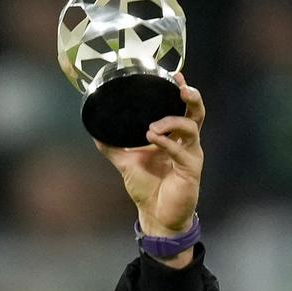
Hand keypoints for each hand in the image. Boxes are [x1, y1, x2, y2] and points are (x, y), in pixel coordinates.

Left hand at [95, 73, 204, 236]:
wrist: (155, 215)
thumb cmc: (147, 188)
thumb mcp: (125, 162)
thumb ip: (112, 146)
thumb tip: (95, 131)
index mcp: (173, 137)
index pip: (181, 108)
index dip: (180, 91)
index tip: (174, 75)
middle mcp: (185, 142)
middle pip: (196, 112)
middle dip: (191, 97)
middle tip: (181, 87)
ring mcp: (190, 154)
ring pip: (191, 127)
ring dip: (171, 122)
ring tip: (152, 128)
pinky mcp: (191, 169)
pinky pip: (182, 150)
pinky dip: (168, 143)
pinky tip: (154, 139)